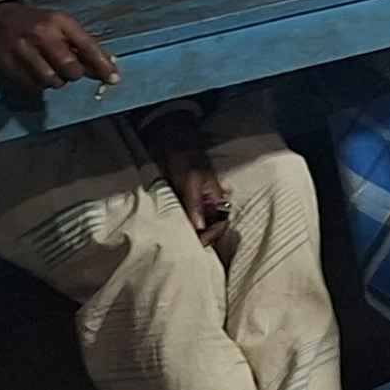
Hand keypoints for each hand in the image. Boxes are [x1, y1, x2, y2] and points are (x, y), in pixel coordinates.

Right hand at [0, 0, 119, 97]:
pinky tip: (36, 73)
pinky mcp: (8, 64)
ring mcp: (23, 49)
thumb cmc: (38, 24)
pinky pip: (32, 86)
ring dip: (56, 82)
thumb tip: (106, 68)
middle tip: (70, 71)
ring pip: (51, 80)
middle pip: (69, 67)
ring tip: (52, 71)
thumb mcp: (61, 25)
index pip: (87, 46)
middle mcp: (42, 34)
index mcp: (59, 21)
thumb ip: (82, 45)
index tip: (114, 79)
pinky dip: (39, 85)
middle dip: (74, 74)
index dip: (102, 64)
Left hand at [140, 115, 233, 254]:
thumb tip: (200, 229)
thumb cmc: (184, 157)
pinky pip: (184, 217)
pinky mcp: (180, 199)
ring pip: (197, 224)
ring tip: (178, 243)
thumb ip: (196, 205)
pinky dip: (180, 226)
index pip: (221, 224)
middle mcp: (208, 202)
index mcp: (216, 197)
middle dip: (201, 239)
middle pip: (210, 227)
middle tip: (185, 248)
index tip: (197, 244)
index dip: (211, 236)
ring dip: (190, 234)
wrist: (168, 140)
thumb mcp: (190, 181)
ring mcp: (194, 201)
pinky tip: (172, 232)